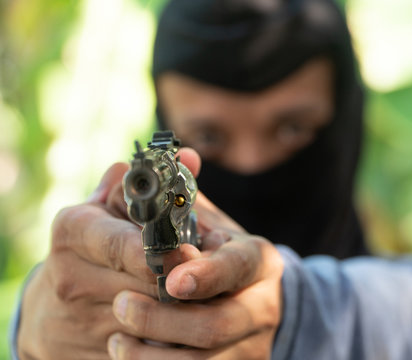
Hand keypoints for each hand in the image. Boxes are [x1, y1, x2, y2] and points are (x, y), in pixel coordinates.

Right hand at [16, 149, 201, 359]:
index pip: (125, 244)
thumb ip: (151, 184)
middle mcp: (71, 276)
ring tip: (197, 294)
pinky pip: (147, 346)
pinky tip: (180, 322)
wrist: (51, 312)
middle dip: (180, 280)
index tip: (191, 255)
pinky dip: (170, 335)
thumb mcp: (109, 208)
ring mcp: (82, 320)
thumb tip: (191, 158)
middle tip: (205, 274)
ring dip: (181, 308)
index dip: (163, 252)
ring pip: (152, 319)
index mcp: (74, 231)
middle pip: (146, 284)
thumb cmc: (91, 246)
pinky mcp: (94, 352)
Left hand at [106, 193, 283, 358]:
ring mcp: (254, 343)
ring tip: (116, 339)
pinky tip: (129, 356)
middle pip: (218, 324)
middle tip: (120, 307)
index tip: (170, 281)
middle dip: (164, 320)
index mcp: (258, 260)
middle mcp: (263, 304)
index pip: (239, 266)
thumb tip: (181, 155)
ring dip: (155, 354)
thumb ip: (190, 197)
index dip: (207, 274)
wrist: (255, 302)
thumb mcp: (213, 225)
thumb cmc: (222, 256)